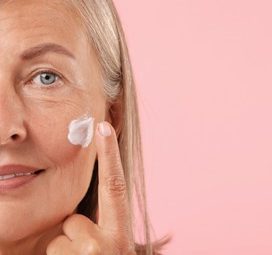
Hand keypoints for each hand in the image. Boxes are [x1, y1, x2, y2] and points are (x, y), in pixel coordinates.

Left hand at [47, 122, 135, 254]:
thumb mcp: (113, 246)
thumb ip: (103, 226)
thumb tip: (78, 217)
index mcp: (121, 235)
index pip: (115, 188)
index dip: (110, 156)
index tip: (102, 127)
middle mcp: (107, 245)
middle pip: (74, 220)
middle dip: (76, 234)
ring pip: (60, 240)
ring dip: (66, 253)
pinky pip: (51, 254)